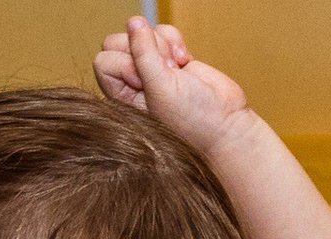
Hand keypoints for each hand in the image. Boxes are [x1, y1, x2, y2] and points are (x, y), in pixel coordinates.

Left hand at [93, 17, 251, 157]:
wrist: (225, 125)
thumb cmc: (192, 121)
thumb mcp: (161, 88)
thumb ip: (143, 54)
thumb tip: (134, 22)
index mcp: (122, 97)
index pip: (104, 61)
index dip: (124, 62)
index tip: (145, 80)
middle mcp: (133, 83)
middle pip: (120, 42)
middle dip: (143, 49)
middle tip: (164, 71)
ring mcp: (152, 69)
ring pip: (142, 33)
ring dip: (161, 45)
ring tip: (176, 69)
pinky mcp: (171, 60)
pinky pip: (162, 33)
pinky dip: (174, 41)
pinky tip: (184, 62)